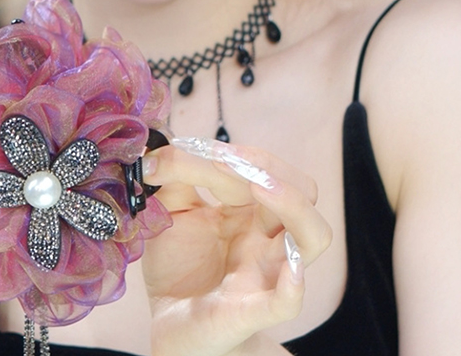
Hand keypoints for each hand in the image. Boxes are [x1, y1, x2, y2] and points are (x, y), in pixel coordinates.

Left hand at [141, 139, 331, 355]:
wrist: (172, 325)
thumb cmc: (179, 267)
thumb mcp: (170, 213)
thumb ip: (172, 179)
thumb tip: (158, 148)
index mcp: (249, 210)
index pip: (257, 169)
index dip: (229, 153)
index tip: (186, 146)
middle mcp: (267, 236)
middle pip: (301, 190)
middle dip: (265, 166)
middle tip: (222, 158)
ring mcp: (266, 272)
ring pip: (312, 237)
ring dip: (292, 205)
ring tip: (259, 187)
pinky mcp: (253, 310)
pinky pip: (288, 301)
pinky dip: (294, 285)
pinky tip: (290, 268)